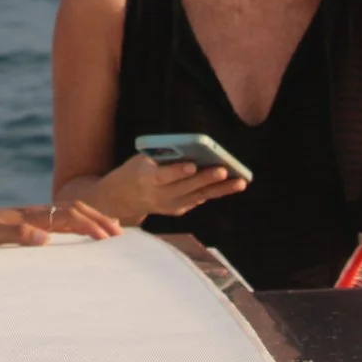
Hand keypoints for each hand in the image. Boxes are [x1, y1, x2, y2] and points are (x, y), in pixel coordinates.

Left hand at [0, 199, 120, 247]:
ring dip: (89, 220)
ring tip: (107, 231)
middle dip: (97, 220)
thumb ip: (17, 235)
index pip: (68, 218)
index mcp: (31, 216)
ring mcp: (31, 216)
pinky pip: (58, 220)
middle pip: (74, 210)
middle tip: (119, 234)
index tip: (108, 238)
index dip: (89, 227)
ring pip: (68, 213)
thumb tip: (47, 238)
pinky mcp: (26, 222)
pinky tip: (77, 234)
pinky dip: (75, 223)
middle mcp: (34, 213)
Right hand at [84, 152, 248, 223]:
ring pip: (198, 197)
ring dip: (220, 190)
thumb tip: (192, 150)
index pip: (164, 176)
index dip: (178, 171)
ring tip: (240, 181)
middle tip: (224, 170)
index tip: (192, 164)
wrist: (122, 198)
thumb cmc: (136, 170)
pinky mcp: (177, 211)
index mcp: (146, 178)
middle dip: (206, 179)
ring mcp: (169, 206)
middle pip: (185, 187)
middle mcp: (158, 196)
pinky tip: (231, 185)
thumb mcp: (142, 159)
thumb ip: (164, 157)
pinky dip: (214, 192)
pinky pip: (198, 200)